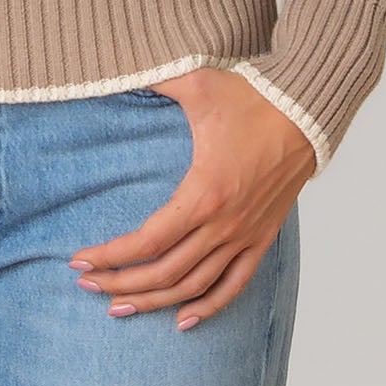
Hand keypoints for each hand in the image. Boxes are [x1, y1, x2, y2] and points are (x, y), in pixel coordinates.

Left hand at [68, 67, 316, 329]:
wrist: (306, 111)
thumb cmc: (252, 96)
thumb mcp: (197, 83)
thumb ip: (154, 77)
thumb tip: (114, 65)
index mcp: (203, 193)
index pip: (147, 241)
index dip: (110, 256)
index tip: (79, 262)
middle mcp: (224, 225)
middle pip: (165, 272)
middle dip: (122, 284)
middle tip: (89, 288)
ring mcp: (245, 236)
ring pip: (195, 286)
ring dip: (156, 302)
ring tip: (122, 308)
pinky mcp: (262, 238)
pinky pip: (234, 285)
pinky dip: (209, 307)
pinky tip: (184, 320)